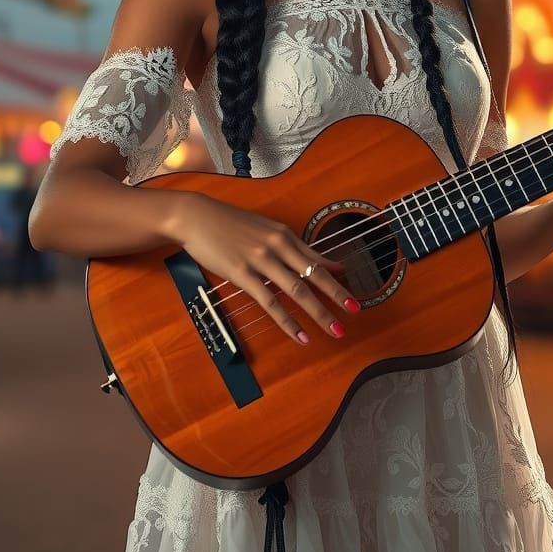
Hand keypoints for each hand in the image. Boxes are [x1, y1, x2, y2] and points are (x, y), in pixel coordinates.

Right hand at [174, 192, 354, 345]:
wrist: (197, 216)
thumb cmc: (230, 223)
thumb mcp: (266, 229)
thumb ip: (293, 246)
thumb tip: (319, 260)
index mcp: (284, 235)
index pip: (317, 260)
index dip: (336, 280)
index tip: (353, 296)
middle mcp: (278, 246)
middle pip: (314, 276)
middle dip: (337, 297)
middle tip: (355, 313)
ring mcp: (261, 260)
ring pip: (297, 290)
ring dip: (319, 312)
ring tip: (335, 330)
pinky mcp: (243, 274)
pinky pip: (270, 302)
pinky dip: (288, 321)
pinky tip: (299, 335)